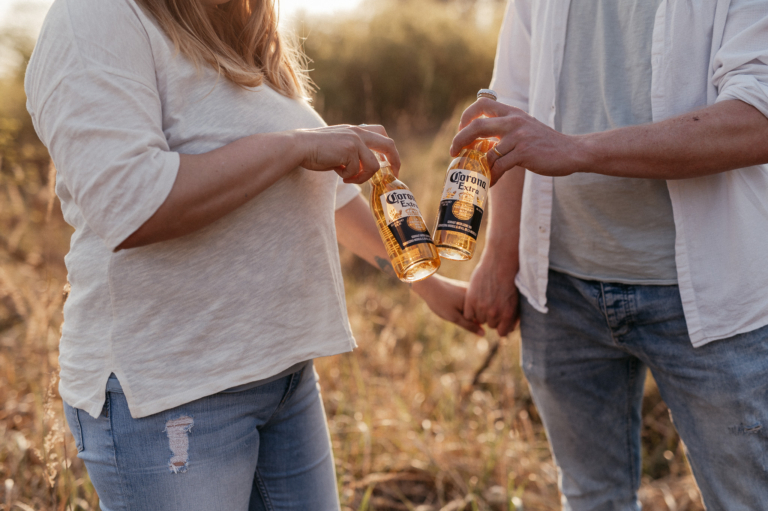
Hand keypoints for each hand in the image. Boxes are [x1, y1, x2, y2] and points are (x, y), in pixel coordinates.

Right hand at [295, 124, 400, 183]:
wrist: (300, 147)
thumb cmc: (315, 151)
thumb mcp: (339, 148)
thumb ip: (353, 153)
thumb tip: (364, 169)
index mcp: (356, 130)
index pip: (382, 134)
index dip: (389, 150)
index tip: (390, 165)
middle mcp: (358, 132)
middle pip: (388, 145)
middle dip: (395, 162)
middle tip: (393, 175)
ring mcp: (355, 140)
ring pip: (374, 165)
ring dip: (363, 177)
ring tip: (348, 179)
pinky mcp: (350, 150)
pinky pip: (357, 171)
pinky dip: (348, 177)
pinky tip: (337, 173)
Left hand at [412, 275, 484, 334]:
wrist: (428, 285)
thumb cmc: (440, 302)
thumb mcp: (454, 317)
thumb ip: (470, 326)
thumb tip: (484, 334)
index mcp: (475, 301)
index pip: (481, 318)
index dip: (469, 322)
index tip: (455, 314)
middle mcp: (476, 293)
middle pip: (476, 312)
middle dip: (466, 315)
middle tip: (451, 308)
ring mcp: (471, 289)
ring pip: (471, 307)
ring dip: (463, 310)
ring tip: (449, 304)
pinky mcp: (466, 287)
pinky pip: (467, 301)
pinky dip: (460, 304)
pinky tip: (450, 300)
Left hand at [449, 98, 588, 183]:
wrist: (571, 151)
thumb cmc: (546, 143)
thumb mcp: (525, 127)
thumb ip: (506, 128)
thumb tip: (481, 139)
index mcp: (512, 112)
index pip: (482, 103)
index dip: (467, 116)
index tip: (461, 130)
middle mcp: (514, 121)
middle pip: (477, 125)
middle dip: (460, 139)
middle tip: (453, 151)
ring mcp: (519, 136)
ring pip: (488, 152)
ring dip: (480, 167)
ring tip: (479, 176)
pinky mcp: (524, 152)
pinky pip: (499, 166)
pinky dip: (492, 176)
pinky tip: (491, 182)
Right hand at [463, 249, 518, 336]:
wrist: (500, 263)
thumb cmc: (510, 280)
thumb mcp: (516, 300)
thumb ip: (514, 315)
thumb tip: (512, 327)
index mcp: (508, 314)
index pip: (502, 332)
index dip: (501, 327)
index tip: (501, 320)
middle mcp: (495, 313)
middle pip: (491, 325)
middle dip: (492, 318)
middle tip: (492, 305)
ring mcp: (482, 307)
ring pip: (479, 319)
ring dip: (481, 313)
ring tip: (484, 301)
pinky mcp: (471, 300)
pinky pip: (468, 315)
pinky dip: (470, 311)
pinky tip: (475, 303)